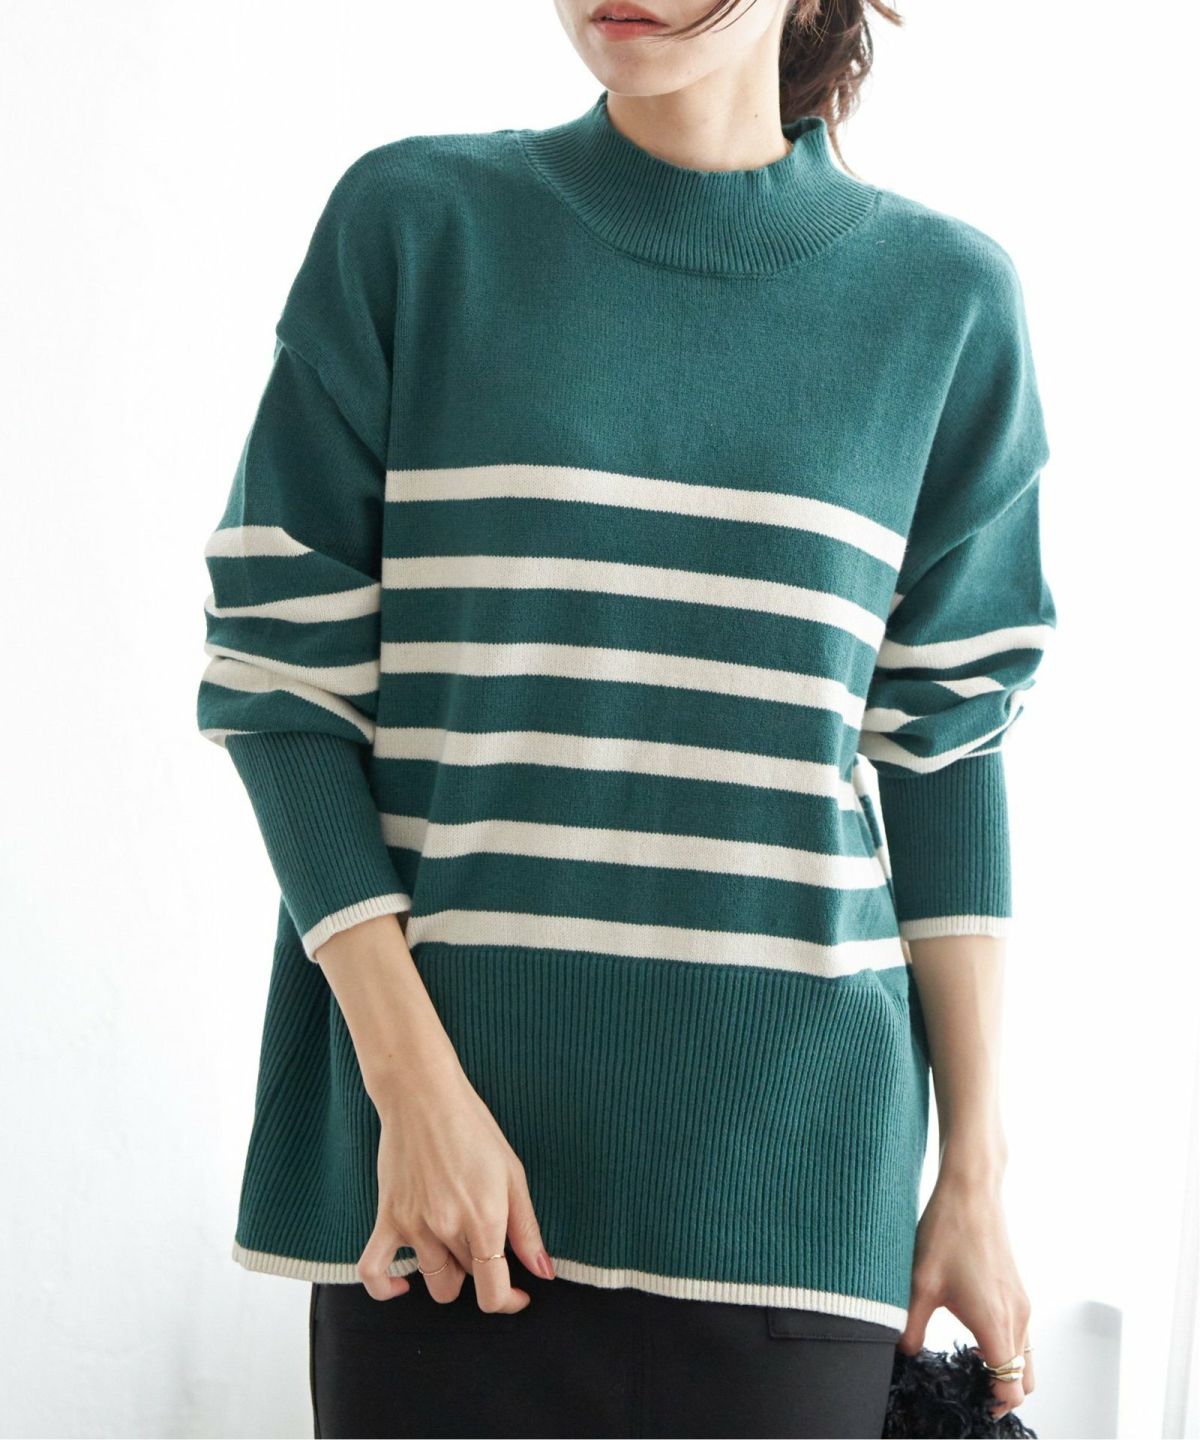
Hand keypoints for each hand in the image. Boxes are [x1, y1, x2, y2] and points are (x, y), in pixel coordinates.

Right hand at [356, 1061, 555, 1313]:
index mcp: (485, 1218)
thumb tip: (544, 1274)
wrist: (424, 1096)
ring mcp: (413, 1225)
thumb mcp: (513, 1174)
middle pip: (465, 1282)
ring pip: (433, 1281)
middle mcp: (447, 1227)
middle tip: (483, 1239)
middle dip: (480, 1271)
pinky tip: (402, 1284)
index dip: (509, 1302)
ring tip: (455, 1239)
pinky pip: (373, 1270)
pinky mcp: (387, 1217)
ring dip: (448, 1271)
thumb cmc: (474, 1129)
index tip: (518, 1295)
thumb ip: (527, 1229)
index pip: (493, 1291)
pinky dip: (385, 1288)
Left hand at [897, 1167, 1034, 1418]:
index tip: (972, 1406)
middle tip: (970, 1391)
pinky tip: (974, 1335)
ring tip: (970, 1366)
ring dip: (1006, 1369)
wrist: (972, 1191)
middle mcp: (1017, 1318)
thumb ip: (909, 1327)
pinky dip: (1007, 1347)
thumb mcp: (918, 1283)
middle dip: (1002, 1392)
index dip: (994, 1405)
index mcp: (995, 1323)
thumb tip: (903, 1354)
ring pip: (1026, 1357)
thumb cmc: (947, 1232)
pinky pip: (1022, 1334)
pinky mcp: (1018, 1290)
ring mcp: (1022, 1303)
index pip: (1012, 1388)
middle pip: (1026, 1380)